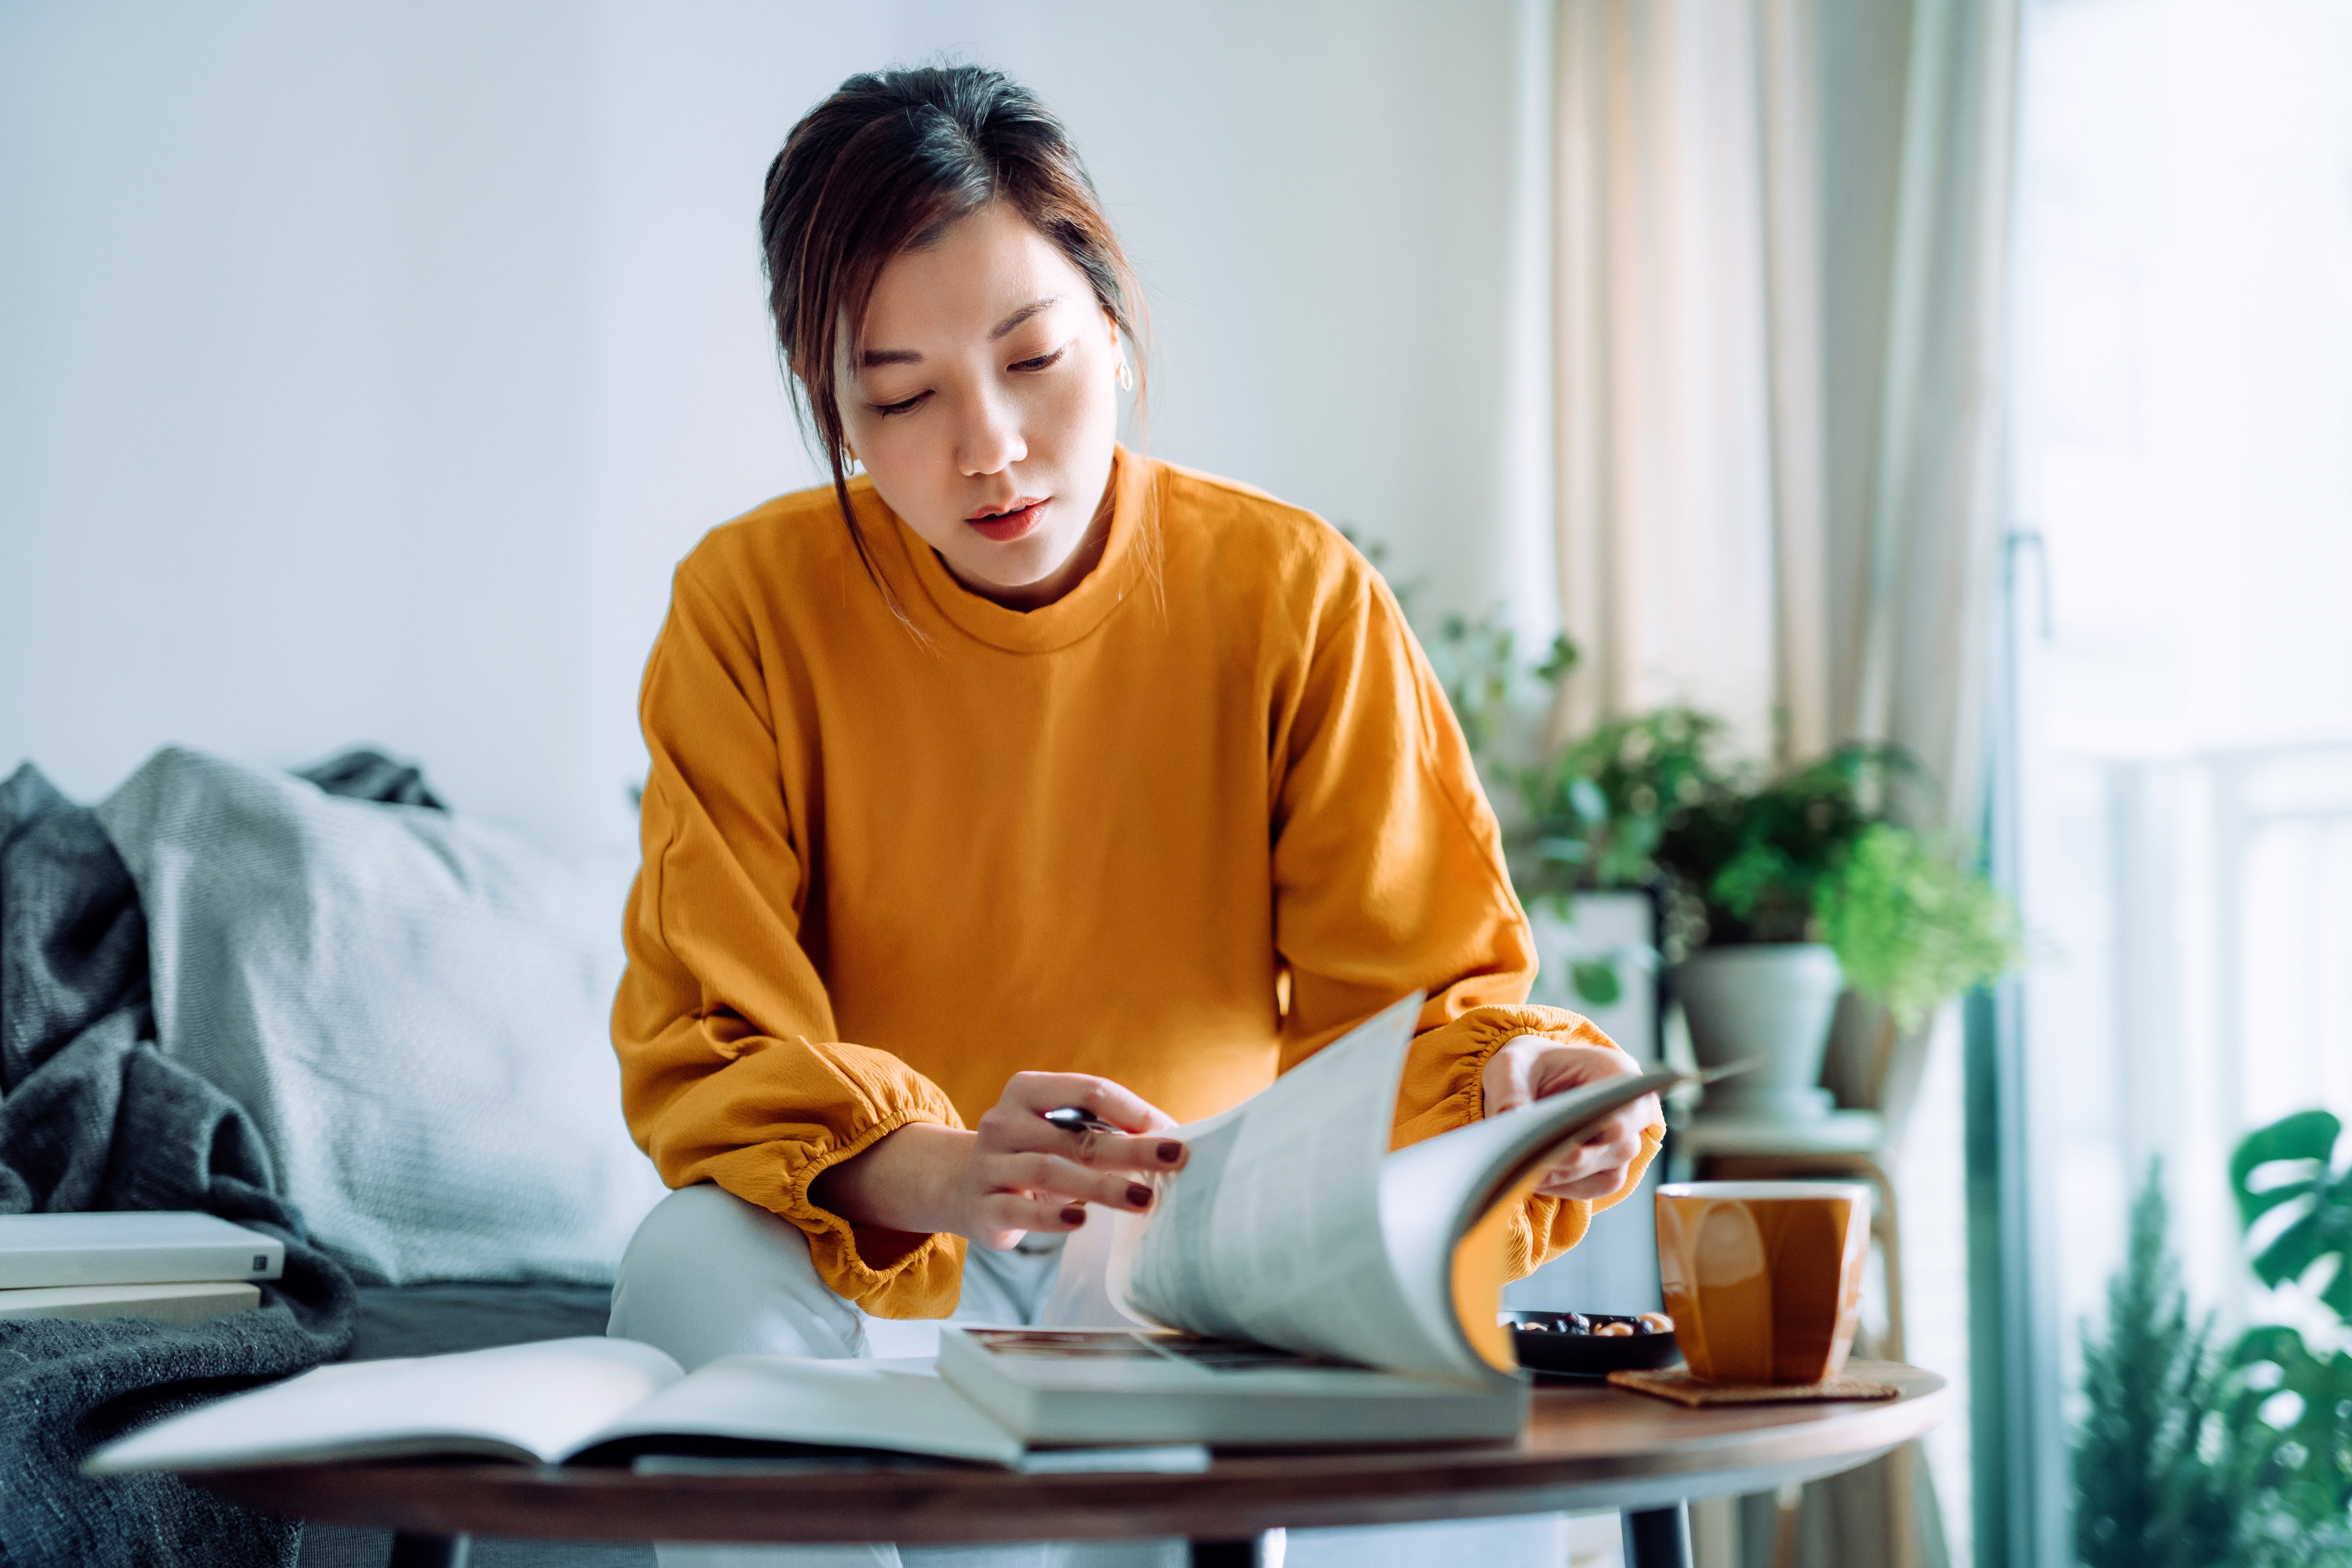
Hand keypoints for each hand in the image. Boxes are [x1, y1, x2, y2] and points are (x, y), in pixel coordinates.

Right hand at [810, 1072, 1188, 1249]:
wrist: (962, 1186)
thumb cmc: (1033, 1153)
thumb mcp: (1058, 1129)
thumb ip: (1102, 1128)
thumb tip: (1171, 1138)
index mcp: (1026, 1091)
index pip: (1088, 1090)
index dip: (1132, 1109)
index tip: (1171, 1130)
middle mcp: (1003, 1122)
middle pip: (1077, 1134)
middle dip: (1131, 1147)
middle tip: (1175, 1158)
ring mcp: (989, 1165)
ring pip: (1050, 1172)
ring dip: (1101, 1186)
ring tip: (1144, 1199)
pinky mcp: (983, 1207)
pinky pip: (1019, 1211)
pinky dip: (1051, 1216)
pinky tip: (1082, 1221)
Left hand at [1480, 1036, 1657, 1201]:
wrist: (1526, 1082)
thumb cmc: (1526, 1066)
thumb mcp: (1509, 1065)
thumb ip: (1510, 1089)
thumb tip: (1513, 1116)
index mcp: (1617, 1071)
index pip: (1629, 1104)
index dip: (1611, 1125)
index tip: (1580, 1141)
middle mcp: (1631, 1109)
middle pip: (1620, 1146)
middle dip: (1576, 1158)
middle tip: (1535, 1162)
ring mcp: (1624, 1140)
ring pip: (1609, 1172)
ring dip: (1567, 1176)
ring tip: (1524, 1173)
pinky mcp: (1609, 1166)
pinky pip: (1596, 1186)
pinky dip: (1566, 1187)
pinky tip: (1535, 1180)